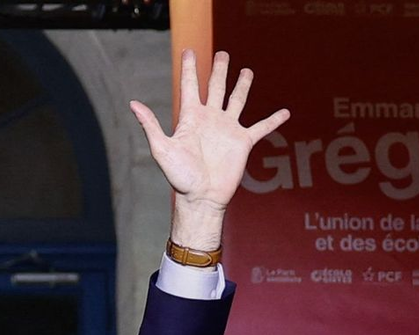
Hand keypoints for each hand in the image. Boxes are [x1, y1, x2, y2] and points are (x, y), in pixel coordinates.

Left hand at [130, 50, 289, 249]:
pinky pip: (262, 127)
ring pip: (237, 100)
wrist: (201, 198)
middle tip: (222, 54)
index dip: (189, 68)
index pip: (189, 86)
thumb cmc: (180, 178)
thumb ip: (151, 125)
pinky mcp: (243, 142)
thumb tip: (133, 103)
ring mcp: (227, 129)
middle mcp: (210, 120)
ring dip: (242, 86)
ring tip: (247, 71)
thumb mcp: (162, 149)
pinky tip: (285, 112)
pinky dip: (273, 120)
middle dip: (219, 71)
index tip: (189, 51)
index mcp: (191, 118)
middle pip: (215, 88)